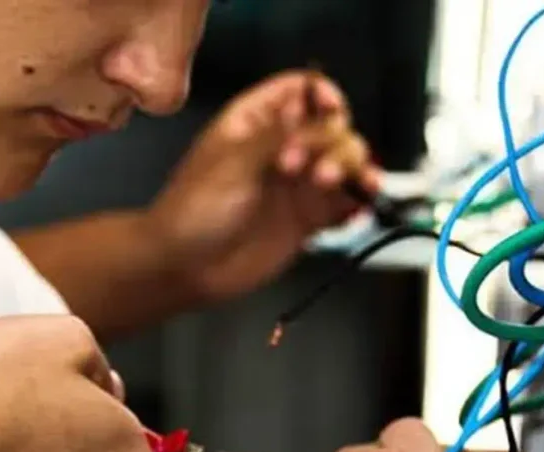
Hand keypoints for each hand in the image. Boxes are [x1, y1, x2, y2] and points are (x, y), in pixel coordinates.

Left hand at [147, 71, 378, 300]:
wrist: (184, 269)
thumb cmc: (191, 212)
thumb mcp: (232, 164)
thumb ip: (279, 137)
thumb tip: (313, 112)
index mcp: (254, 122)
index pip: (300, 91)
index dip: (321, 94)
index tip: (331, 108)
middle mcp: (281, 149)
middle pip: (331, 125)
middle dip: (329, 140)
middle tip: (304, 168)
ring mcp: (296, 185)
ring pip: (344, 161)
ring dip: (349, 167)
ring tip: (330, 183)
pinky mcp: (307, 219)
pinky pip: (345, 203)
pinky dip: (357, 201)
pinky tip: (358, 203)